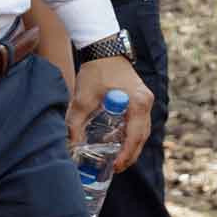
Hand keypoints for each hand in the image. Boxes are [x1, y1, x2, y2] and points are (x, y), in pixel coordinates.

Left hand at [67, 56, 153, 171]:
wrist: (104, 49)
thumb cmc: (96, 72)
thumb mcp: (82, 99)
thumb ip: (75, 124)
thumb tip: (70, 147)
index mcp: (137, 103)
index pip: (136, 136)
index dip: (127, 154)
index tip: (117, 166)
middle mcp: (146, 102)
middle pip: (143, 136)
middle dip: (131, 154)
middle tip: (117, 168)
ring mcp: (146, 100)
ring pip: (143, 130)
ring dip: (133, 145)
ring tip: (119, 159)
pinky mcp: (141, 97)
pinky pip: (140, 122)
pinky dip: (132, 134)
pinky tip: (120, 141)